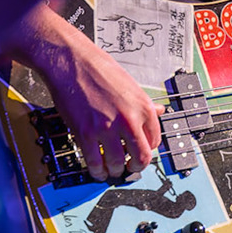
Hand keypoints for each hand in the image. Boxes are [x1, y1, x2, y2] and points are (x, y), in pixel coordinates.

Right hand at [18, 11, 162, 180]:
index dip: (147, 151)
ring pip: (117, 164)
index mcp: (143, 107)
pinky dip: (97, 171)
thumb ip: (145, 104)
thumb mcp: (131, 84)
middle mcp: (128, 119)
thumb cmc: (98, 68)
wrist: (71, 61)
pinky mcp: (85, 133)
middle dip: (136, 167)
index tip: (139, 154)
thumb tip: (159, 112)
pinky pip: (94, 162)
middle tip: (130, 169)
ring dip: (115, 171)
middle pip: (141, 157)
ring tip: (111, 170)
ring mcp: (106, 127)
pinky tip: (96, 170)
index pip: (155, 141)